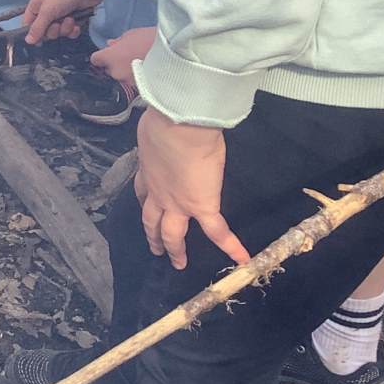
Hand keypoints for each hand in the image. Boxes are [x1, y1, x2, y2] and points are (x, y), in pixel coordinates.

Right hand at [22, 0, 115, 43]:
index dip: (33, 34)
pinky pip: (69, 33)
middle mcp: (46, 12)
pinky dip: (73, 30)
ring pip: (58, 33)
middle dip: (53, 31)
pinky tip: (76, 24)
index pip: (28, 25)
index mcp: (36, 6)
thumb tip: (28, 41)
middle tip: (58, 24)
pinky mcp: (72, 20)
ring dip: (64, 29)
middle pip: (44, 32)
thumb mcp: (47, 11)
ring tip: (70, 19)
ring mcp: (59, 16)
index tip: (39, 41)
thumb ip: (37, 28)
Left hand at [90, 26, 155, 93]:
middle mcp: (115, 72)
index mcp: (110, 57)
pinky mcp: (140, 89)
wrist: (173, 52)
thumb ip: (118, 42)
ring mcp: (127, 82)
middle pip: (110, 69)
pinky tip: (148, 70)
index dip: (102, 56)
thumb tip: (110, 45)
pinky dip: (138, 77)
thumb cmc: (151, 39)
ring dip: (128, 72)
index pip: (96, 59)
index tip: (108, 54)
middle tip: (130, 56)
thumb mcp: (131, 34)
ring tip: (142, 63)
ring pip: (122, 77)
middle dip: (116, 64)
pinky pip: (134, 82)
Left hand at [134, 108, 248, 270]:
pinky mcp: (201, 206)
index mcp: (148, 173)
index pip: (143, 193)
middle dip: (152, 235)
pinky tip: (240, 258)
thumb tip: (161, 125)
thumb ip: (158, 136)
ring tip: (177, 262)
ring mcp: (178, 203)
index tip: (146, 205)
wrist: (178, 126)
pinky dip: (230, 245)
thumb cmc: (167, 121)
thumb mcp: (155, 130)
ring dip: (173, 248)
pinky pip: (218, 231)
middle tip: (154, 249)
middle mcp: (158, 193)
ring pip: (172, 234)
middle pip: (151, 221)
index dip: (144, 202)